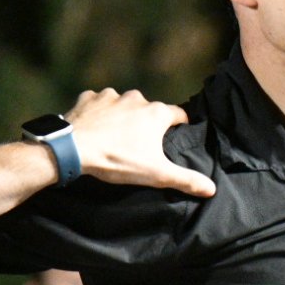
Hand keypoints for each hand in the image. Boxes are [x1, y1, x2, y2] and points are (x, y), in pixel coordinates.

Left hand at [63, 88, 215, 195]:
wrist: (72, 149)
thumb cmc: (117, 159)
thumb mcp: (156, 174)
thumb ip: (186, 179)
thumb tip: (212, 189)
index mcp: (157, 113)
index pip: (179, 115)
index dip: (178, 126)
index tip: (174, 138)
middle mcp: (137, 98)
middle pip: (149, 110)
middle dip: (146, 124)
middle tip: (139, 145)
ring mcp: (111, 95)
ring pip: (124, 105)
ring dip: (122, 116)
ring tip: (113, 137)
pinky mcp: (89, 97)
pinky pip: (99, 102)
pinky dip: (99, 112)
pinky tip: (94, 127)